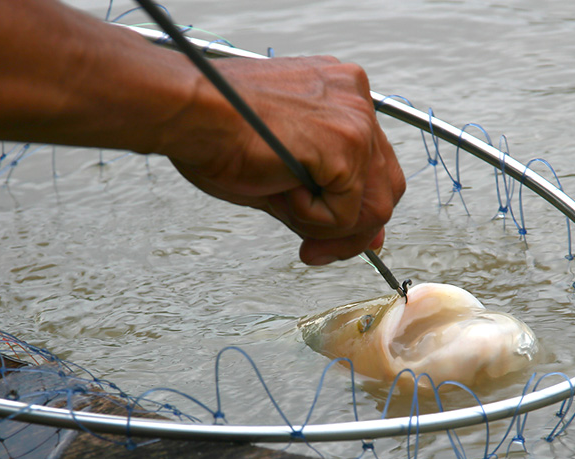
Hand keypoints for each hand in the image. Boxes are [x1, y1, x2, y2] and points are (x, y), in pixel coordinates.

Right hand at [166, 56, 405, 264]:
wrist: (188, 111)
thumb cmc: (216, 131)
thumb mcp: (285, 167)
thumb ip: (327, 198)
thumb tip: (368, 237)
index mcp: (342, 94)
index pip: (375, 165)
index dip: (357, 210)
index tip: (333, 236)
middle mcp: (356, 100)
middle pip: (385, 188)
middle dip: (352, 231)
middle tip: (313, 248)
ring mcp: (356, 120)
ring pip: (373, 207)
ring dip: (330, 228)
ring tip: (288, 211)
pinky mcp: (346, 145)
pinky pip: (347, 213)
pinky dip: (313, 219)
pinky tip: (281, 189)